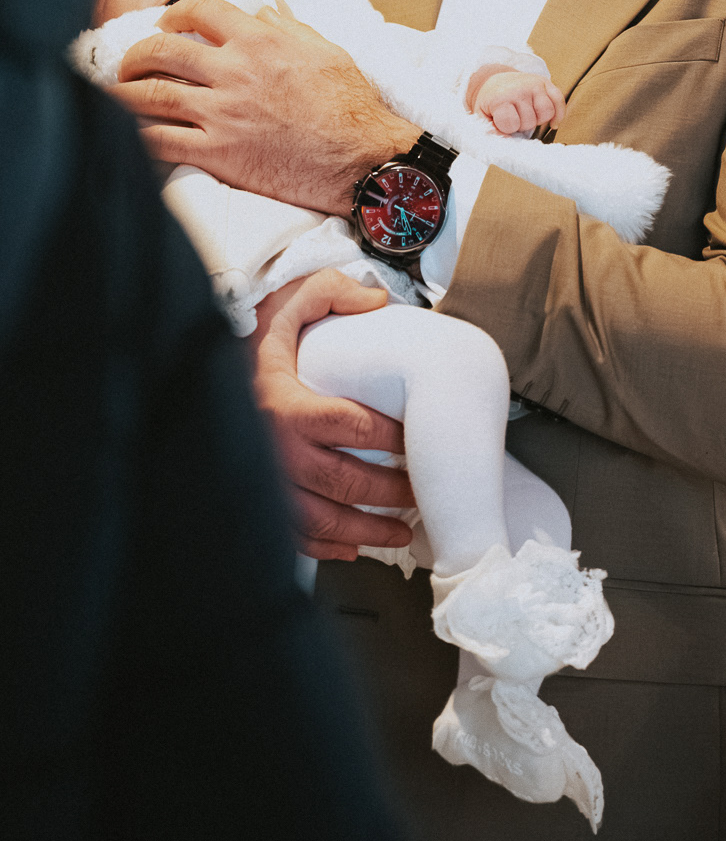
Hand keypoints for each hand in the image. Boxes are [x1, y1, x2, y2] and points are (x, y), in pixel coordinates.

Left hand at [112, 0, 418, 212]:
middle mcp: (235, 72)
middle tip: (133, 61)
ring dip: (124, 93)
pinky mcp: (219, 154)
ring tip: (116, 94)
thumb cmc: (350, 105)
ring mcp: (223, 114)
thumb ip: (287, 28)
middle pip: (162, 51)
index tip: (167, 23)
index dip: (175, 13)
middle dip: (138, 54)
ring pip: (151, 95)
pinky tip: (127, 134)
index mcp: (260, 41)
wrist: (362, 159)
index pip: (199, 11)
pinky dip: (136, 136)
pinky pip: (161, 142)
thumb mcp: (324, 50)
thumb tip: (262, 11)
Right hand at [248, 270, 415, 559]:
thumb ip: (329, 293)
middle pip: (344, 481)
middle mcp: (274, 450)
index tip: (417, 441)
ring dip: (365, 530)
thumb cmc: (242, 342)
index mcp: (285, 405)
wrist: (188, 374)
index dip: (391, 437)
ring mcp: (263, 482)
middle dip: (390, 492)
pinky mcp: (253, 500)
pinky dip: (325, 548)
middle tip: (421, 492)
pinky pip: (293, 535)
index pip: (352, 426)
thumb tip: (375, 300)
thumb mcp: (283, 303)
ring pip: (322, 519)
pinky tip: (350, 546)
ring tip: (399, 530)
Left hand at [468, 63, 566, 134]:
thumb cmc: (491, 102)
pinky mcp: (545, 82)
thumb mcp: (482, 116)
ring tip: (528, 115)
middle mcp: (519, 89)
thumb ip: (490, 131)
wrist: (496, 81)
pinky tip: (552, 122)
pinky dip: (559, 114)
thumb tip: (506, 142)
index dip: (508, 128)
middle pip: (530, 121)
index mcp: (500, 98)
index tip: (503, 122)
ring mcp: (534, 84)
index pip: (511, 124)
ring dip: (539, 119)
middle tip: (515, 117)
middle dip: (523, 125)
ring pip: (547, 112)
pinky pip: (559, 101)